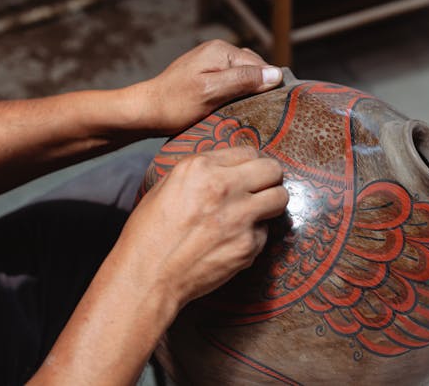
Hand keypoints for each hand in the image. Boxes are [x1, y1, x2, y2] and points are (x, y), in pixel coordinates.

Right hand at [117, 146, 288, 308]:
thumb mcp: (166, 186)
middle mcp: (224, 187)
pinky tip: (234, 241)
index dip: (250, 164)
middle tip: (262, 188)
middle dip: (270, 178)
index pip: (249, 152)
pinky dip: (254, 235)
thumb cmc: (149, 234)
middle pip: (273, 170)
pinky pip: (265, 232)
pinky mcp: (248, 245)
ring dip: (271, 203)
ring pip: (280, 197)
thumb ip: (200, 172)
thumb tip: (226, 168)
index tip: (248, 173)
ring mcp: (240, 217)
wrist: (148, 276)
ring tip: (256, 211)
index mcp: (200, 167)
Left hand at [138, 40, 282, 134]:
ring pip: (243, 76)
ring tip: (248, 113)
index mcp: (222, 50)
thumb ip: (243, 81)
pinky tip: (234, 108)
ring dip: (248, 93)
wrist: (145, 111)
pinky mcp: (205, 74)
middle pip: (253, 70)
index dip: (268, 87)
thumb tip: (276, 74)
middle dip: (259, 89)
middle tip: (261, 114)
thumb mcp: (212, 92)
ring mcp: (210, 62)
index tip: (272, 110)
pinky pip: (231, 81)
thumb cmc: (175, 104)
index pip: (261, 66)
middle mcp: (218, 50)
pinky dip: (236, 94)